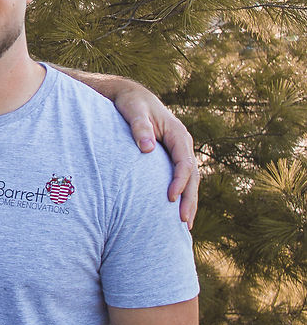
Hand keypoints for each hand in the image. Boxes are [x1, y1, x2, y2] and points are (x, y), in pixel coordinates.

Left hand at [114, 86, 198, 229]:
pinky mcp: (170, 158)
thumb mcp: (134, 111)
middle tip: (184, 223)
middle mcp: (183, 144)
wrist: (132, 97)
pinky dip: (181, 195)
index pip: (184, 162)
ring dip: (188, 202)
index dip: (179, 181)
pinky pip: (180, 179)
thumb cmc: (131, 104)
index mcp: (178, 134)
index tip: (170, 198)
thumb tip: (147, 149)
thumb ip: (139, 128)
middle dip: (189, 199)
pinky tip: (175, 213)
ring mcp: (179, 152)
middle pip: (192, 176)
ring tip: (185, 226)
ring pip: (190, 181)